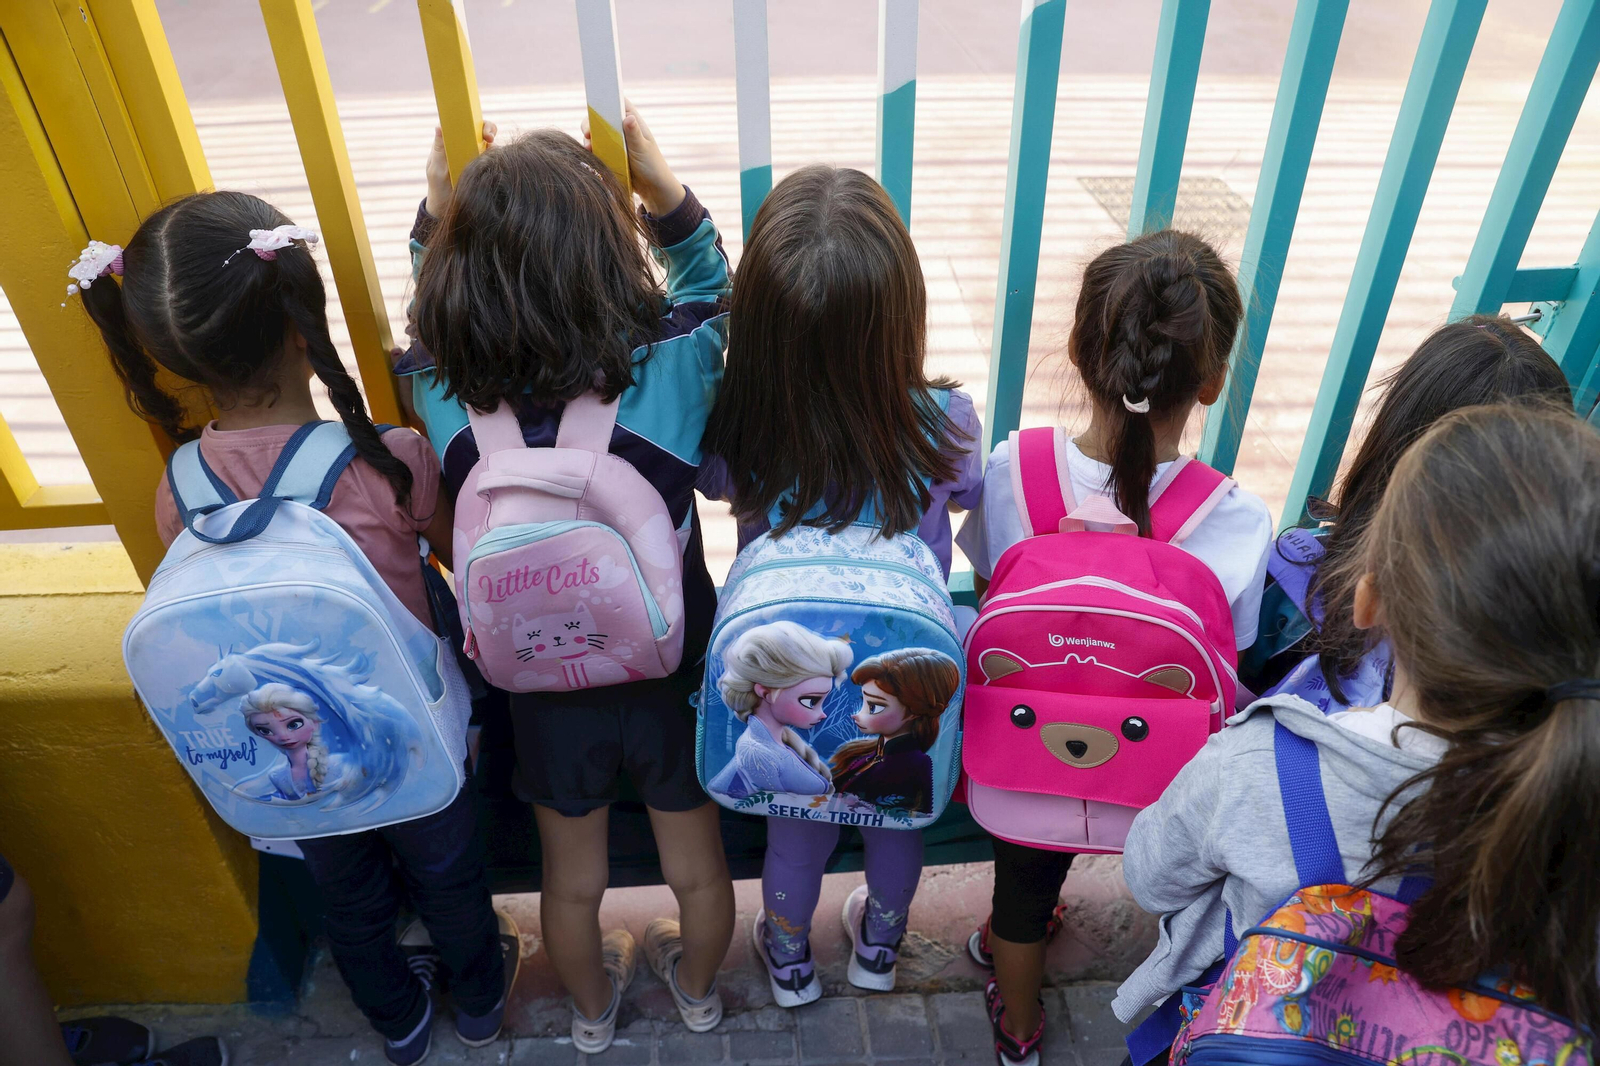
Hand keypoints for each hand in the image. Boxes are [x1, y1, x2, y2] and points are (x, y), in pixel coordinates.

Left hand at [425, 120, 496, 218]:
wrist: (448, 207)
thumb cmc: (438, 186)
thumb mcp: (436, 168)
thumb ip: (439, 148)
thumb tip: (439, 126)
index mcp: (452, 141)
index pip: (464, 123)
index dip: (472, 120)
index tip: (475, 125)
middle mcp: (466, 145)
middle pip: (481, 129)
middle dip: (489, 129)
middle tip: (489, 138)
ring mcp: (478, 155)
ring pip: (491, 143)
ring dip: (494, 144)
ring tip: (492, 151)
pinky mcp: (487, 166)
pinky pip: (496, 159)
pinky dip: (499, 158)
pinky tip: (497, 163)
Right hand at [581, 100, 684, 216]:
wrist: (652, 188)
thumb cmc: (652, 166)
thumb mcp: (642, 149)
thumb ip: (634, 134)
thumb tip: (628, 117)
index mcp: (633, 122)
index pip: (619, 103)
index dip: (607, 99)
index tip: (595, 103)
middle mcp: (622, 128)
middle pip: (602, 117)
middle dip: (591, 122)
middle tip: (588, 132)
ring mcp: (615, 141)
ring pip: (596, 132)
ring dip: (589, 137)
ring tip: (588, 146)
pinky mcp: (609, 153)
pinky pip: (596, 147)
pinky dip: (591, 149)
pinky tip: (589, 153)